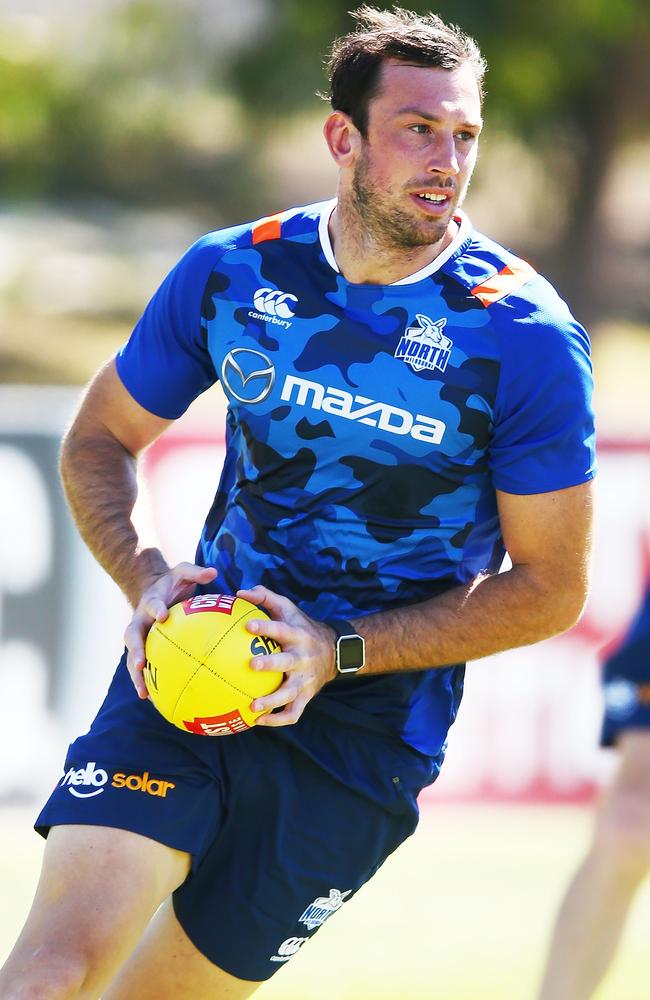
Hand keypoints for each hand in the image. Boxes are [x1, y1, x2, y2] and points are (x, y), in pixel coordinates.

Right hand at [124, 562, 216, 697]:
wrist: (155, 591)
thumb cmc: (173, 583)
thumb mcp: (183, 572)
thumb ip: (195, 572)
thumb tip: (212, 571)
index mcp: (150, 601)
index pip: (151, 604)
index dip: (155, 610)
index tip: (163, 617)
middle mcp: (140, 621)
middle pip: (132, 637)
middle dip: (136, 651)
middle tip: (141, 664)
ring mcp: (140, 637)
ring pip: (133, 658)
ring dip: (136, 675)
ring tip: (144, 693)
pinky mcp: (144, 650)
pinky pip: (145, 668)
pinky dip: (149, 683)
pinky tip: (157, 702)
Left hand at [237, 585, 335, 726]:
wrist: (335, 651)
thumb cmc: (301, 627)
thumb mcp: (288, 609)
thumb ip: (265, 598)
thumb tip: (239, 593)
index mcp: (297, 635)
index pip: (281, 630)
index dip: (266, 627)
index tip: (248, 626)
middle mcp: (303, 657)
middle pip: (288, 662)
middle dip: (271, 664)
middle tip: (252, 665)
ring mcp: (305, 679)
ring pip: (290, 693)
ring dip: (273, 701)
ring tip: (253, 707)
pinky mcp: (306, 696)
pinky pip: (293, 713)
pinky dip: (277, 720)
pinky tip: (257, 721)